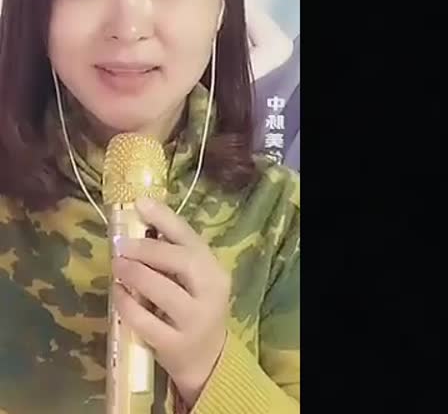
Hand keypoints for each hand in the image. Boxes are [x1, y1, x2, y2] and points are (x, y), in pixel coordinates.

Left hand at [111, 197, 230, 406]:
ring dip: (136, 274)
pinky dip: (128, 305)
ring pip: (164, 292)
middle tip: (122, 243)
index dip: (166, 218)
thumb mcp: (195, 281)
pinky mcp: (176, 345)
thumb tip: (141, 224)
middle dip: (149, 249)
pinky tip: (117, 293)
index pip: (191, 238)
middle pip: (182, 262)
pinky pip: (147, 322)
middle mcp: (211, 292)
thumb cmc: (195, 309)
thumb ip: (175, 257)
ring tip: (117, 265)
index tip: (140, 203)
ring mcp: (195, 320)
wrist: (208, 359)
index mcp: (215, 270)